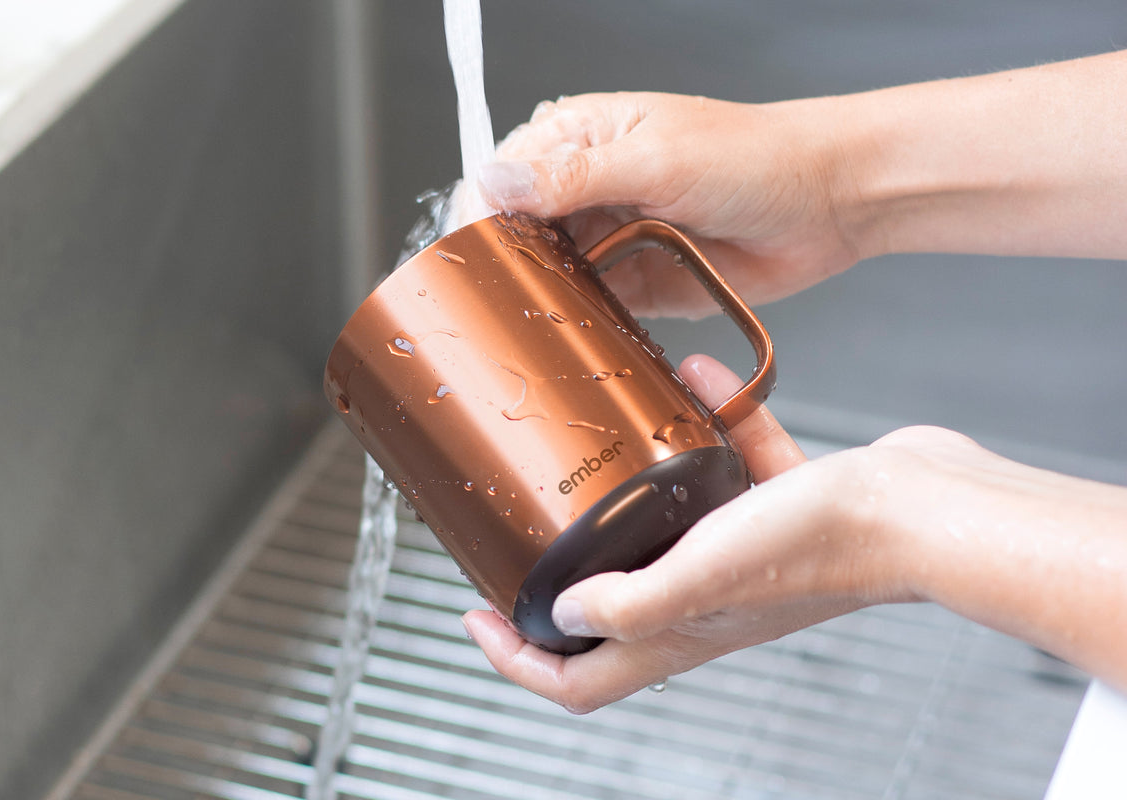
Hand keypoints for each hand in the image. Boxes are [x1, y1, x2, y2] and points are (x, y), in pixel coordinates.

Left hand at [462, 354, 1126, 711]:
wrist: (925, 505)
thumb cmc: (826, 544)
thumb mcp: (701, 572)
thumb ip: (626, 598)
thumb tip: (559, 612)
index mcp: (679, 632)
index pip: (580, 678)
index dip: (518, 660)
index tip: (478, 617)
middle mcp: (704, 599)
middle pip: (608, 609)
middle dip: (554, 578)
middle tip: (512, 534)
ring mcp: (742, 551)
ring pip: (664, 529)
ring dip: (628, 493)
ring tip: (589, 449)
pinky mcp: (779, 501)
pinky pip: (727, 461)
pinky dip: (708, 424)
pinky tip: (692, 377)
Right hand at [475, 92, 863, 318]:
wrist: (829, 204)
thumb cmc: (756, 158)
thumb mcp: (656, 159)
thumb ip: (573, 176)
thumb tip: (495, 180)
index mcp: (582, 138)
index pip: (501, 178)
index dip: (481, 217)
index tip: (476, 255)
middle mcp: (588, 187)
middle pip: (515, 233)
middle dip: (509, 266)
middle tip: (509, 297)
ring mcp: (610, 238)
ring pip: (549, 276)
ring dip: (544, 299)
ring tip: (541, 320)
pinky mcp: (635, 284)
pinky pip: (590, 310)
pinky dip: (581, 323)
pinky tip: (577, 333)